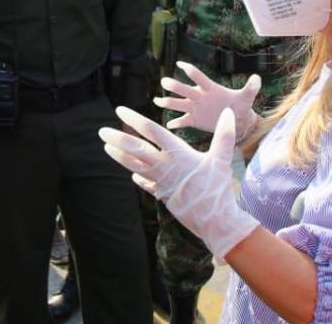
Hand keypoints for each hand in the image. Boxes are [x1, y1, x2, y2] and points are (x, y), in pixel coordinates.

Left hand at [100, 107, 259, 258]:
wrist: (214, 221)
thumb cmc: (218, 189)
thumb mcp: (222, 159)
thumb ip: (224, 134)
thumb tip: (230, 112)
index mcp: (177, 154)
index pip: (152, 131)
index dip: (135, 120)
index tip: (120, 111)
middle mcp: (165, 167)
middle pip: (136, 149)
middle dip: (118, 139)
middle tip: (102, 131)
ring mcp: (161, 182)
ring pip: (135, 166)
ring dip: (120, 157)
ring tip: (107, 148)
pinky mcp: (163, 195)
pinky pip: (146, 184)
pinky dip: (138, 177)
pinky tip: (133, 174)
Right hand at [155, 61, 259, 139]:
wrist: (237, 121)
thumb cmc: (240, 105)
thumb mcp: (247, 97)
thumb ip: (251, 88)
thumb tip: (258, 78)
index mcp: (210, 88)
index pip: (199, 77)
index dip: (191, 71)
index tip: (181, 64)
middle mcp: (199, 96)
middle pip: (185, 89)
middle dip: (175, 86)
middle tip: (164, 81)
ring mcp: (195, 108)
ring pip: (179, 104)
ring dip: (168, 102)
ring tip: (157, 101)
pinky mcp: (194, 120)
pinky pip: (183, 121)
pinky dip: (176, 123)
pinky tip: (169, 125)